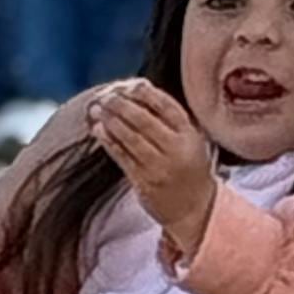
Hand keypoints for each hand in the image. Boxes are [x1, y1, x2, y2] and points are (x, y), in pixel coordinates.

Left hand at [89, 76, 218, 249]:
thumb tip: (141, 91)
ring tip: (98, 109)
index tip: (131, 86)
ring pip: (130, 138)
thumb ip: (173, 120)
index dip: (146, 94)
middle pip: (144, 121)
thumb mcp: (192, 140)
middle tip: (106, 97)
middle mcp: (176, 149)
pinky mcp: (144, 181)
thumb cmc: (190, 168)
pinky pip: (122, 157)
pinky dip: (108, 142)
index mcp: (190, 135)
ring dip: (111, 121)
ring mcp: (159, 166)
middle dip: (122, 105)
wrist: (195, 208)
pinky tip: (99, 130)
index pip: (167, 107)